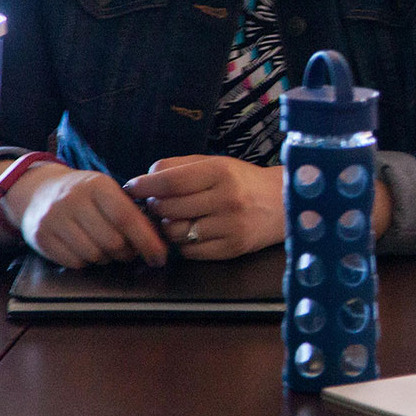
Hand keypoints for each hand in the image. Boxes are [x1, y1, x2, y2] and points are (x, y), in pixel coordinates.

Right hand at [7, 164, 166, 267]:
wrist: (37, 191)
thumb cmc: (84, 194)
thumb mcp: (107, 191)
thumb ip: (130, 210)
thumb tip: (157, 240)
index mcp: (97, 185)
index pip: (126, 217)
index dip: (146, 240)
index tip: (160, 256)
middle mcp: (73, 200)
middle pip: (112, 241)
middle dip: (127, 252)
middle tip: (130, 251)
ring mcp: (54, 219)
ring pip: (94, 254)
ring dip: (107, 258)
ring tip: (107, 248)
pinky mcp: (40, 237)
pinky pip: (74, 262)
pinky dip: (86, 262)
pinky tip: (87, 250)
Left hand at [125, 155, 283, 259]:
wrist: (285, 204)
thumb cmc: (243, 181)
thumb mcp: (215, 163)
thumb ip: (179, 166)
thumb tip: (145, 178)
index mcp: (221, 172)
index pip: (169, 181)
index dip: (144, 186)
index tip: (131, 188)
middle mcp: (227, 199)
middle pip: (168, 207)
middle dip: (156, 206)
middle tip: (160, 203)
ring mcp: (230, 226)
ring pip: (175, 232)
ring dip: (168, 226)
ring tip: (178, 218)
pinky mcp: (232, 249)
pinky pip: (189, 251)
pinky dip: (183, 243)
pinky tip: (193, 232)